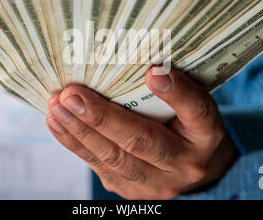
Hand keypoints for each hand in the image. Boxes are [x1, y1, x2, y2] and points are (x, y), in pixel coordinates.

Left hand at [45, 67, 238, 198]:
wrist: (189, 164)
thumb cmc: (186, 123)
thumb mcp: (192, 101)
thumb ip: (176, 87)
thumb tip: (151, 70)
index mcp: (206, 134)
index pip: (197, 111)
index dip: (177, 94)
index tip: (154, 73)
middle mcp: (185, 165)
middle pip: (141, 142)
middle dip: (101, 118)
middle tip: (71, 95)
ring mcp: (157, 185)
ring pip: (113, 159)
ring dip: (79, 132)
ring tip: (56, 107)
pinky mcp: (132, 191)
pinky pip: (101, 168)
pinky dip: (76, 144)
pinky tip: (58, 124)